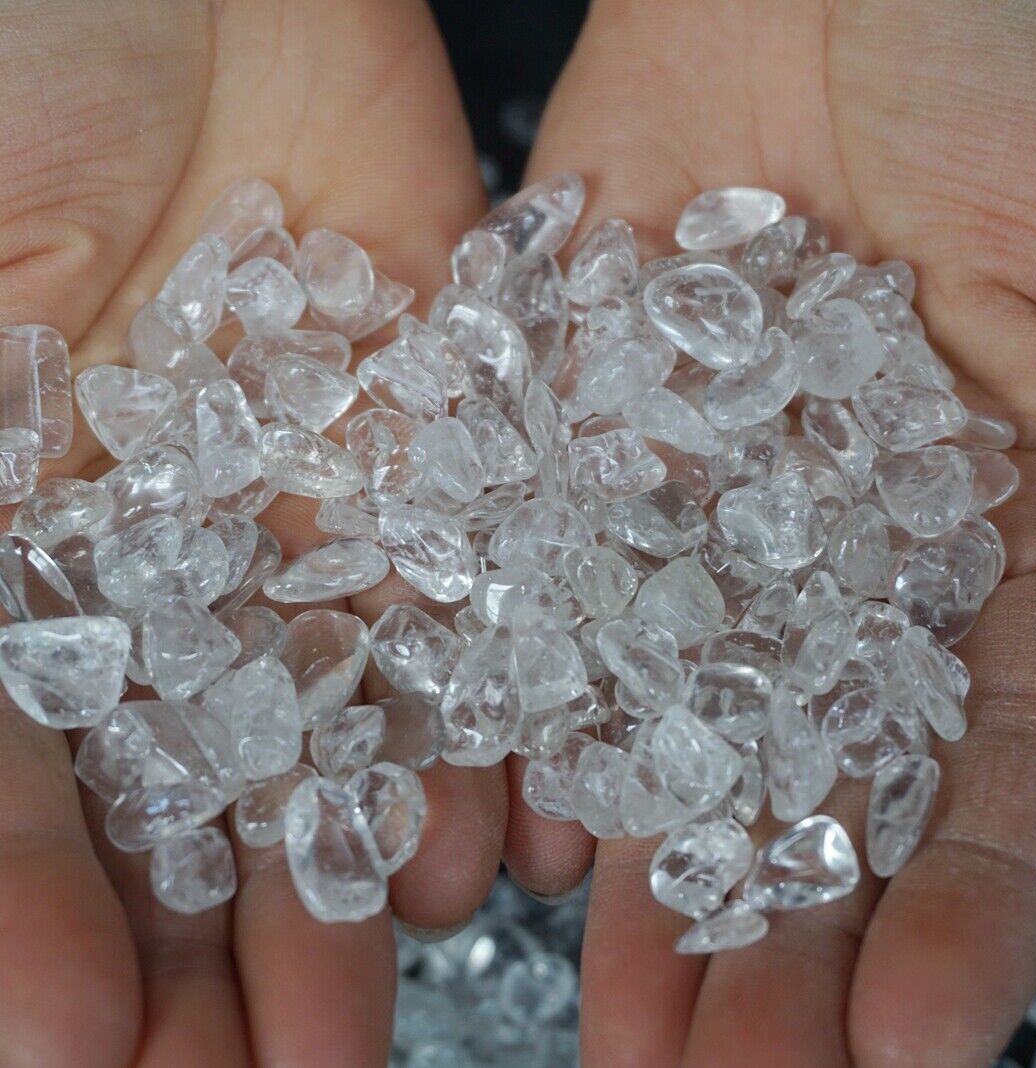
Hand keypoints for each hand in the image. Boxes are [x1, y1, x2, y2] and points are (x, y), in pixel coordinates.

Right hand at [0, 2, 504, 1063]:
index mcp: (22, 540)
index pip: (37, 781)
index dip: (61, 923)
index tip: (99, 1053)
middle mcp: (173, 532)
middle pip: (205, 769)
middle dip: (234, 928)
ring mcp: (314, 482)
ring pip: (352, 701)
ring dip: (369, 844)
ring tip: (394, 965)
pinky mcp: (444, 417)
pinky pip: (477, 588)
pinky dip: (487, 709)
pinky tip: (501, 833)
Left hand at [519, 2, 1035, 1064]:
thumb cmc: (1029, 69)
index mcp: (1013, 524)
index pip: (995, 767)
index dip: (965, 908)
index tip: (914, 1047)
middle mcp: (843, 536)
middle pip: (811, 773)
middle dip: (773, 937)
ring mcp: (694, 493)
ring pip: (662, 714)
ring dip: (636, 870)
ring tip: (609, 1019)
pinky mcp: (566, 428)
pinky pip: (534, 590)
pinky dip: (520, 711)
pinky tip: (500, 833)